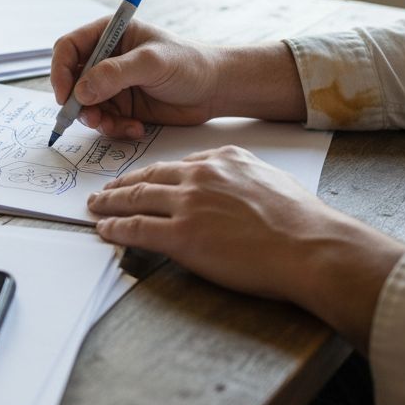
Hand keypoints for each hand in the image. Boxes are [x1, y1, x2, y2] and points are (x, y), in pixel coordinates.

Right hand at [50, 18, 221, 137]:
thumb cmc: (189, 64)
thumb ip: (115, 74)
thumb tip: (81, 91)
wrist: (216, 90)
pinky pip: (104, 121)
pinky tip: (136, 128)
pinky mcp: (123, 107)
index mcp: (110, 34)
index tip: (65, 95)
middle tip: (91, 118)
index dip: (60, 71)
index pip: (69, 48)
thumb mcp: (152, 63)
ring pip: (86, 106)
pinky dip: (115, 128)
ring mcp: (113, 84)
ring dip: (97, 120)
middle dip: (77, 103)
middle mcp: (106, 58)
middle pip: (72, 81)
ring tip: (119, 126)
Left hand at [87, 145, 404, 351]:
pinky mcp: (183, 236)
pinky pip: (137, 229)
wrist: (309, 246)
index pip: (176, 165)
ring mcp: (189, 205)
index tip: (141, 180)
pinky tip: (105, 230)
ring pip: (136, 199)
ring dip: (110, 204)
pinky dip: (116, 228)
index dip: (152, 174)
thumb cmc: (301, 222)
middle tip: (105, 191)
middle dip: (122, 185)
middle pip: (149, 177)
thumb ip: (242, 179)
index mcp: (222, 159)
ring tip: (96, 208)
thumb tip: (231, 190)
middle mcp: (201, 175)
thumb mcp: (270, 180)